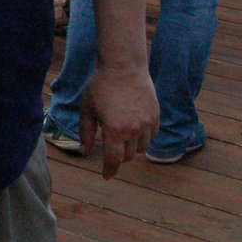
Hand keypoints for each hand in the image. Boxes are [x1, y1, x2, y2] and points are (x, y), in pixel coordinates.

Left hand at [79, 61, 157, 177]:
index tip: (107, 176)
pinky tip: (134, 127)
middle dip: (118, 155)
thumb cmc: (101, 86)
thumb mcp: (87, 109)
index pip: (114, 160)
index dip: (110, 170)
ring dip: (132, 147)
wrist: (123, 66)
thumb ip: (86, 133)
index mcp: (114, 130)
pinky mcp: (156, 116)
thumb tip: (85, 151)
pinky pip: (152, 135)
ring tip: (123, 134)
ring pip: (142, 148)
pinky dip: (143, 137)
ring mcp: (147, 123)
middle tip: (111, 146)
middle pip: (128, 155)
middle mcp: (133, 130)